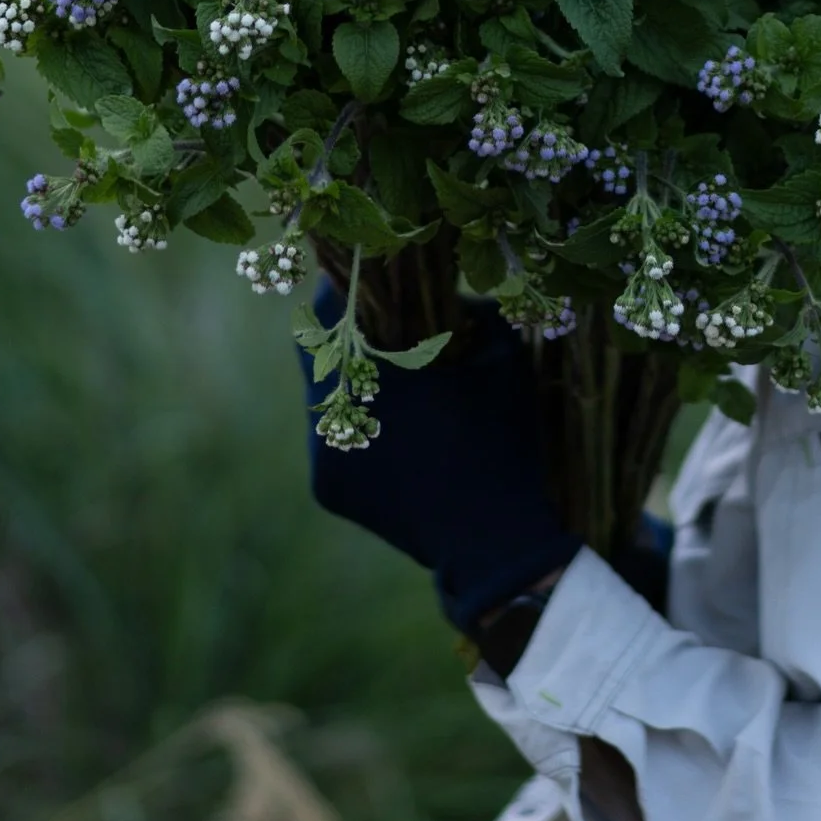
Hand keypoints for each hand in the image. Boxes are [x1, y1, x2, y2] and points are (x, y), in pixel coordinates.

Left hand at [300, 280, 581, 633]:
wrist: (493, 541)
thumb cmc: (501, 441)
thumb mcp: (502, 360)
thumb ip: (473, 313)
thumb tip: (448, 292)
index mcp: (370, 373)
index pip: (327, 310)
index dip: (345, 289)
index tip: (364, 279)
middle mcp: (330, 412)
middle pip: (317, 353)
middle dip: (346, 336)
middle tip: (380, 326)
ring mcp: (323, 456)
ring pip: (321, 397)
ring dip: (349, 384)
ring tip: (392, 384)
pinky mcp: (327, 490)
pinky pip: (330, 440)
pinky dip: (354, 427)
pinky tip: (395, 433)